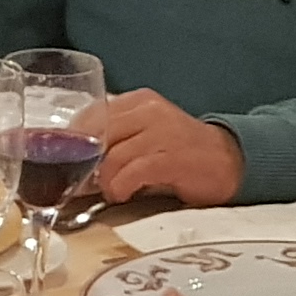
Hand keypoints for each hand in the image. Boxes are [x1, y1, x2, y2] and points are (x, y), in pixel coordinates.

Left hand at [81, 91, 243, 208]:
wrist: (229, 161)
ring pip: (113, 155)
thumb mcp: (144, 137)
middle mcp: (150, 111)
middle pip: (98, 134)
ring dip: (104, 180)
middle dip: (83, 163)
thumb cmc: (179, 153)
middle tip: (81, 183)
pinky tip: (123, 194)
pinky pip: (134, 171)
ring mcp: (163, 132)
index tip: (66, 162)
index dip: (74, 141)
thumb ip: (113, 141)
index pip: (91, 114)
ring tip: (109, 191)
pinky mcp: (174, 157)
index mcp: (138, 101)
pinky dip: (121, 186)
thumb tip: (73, 162)